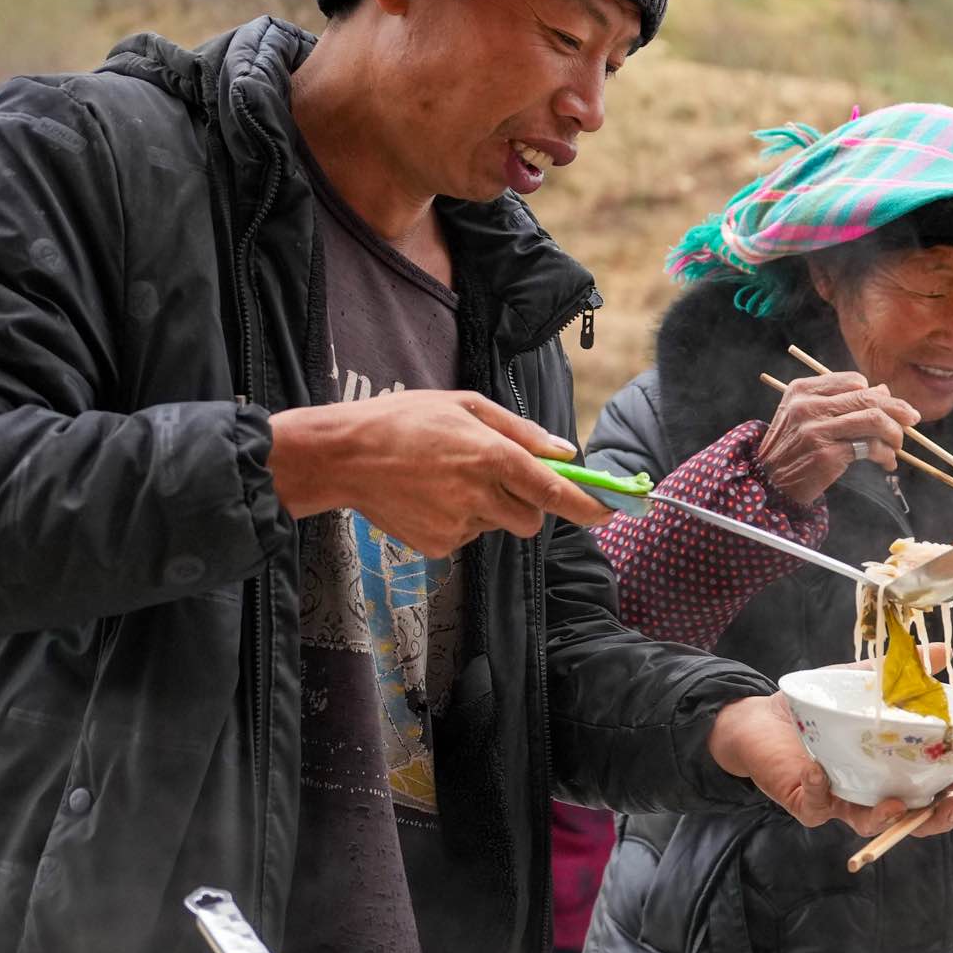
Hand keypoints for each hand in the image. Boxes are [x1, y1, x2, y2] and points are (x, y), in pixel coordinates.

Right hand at [268, 390, 607, 555]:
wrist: (341, 456)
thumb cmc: (403, 420)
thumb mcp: (465, 406)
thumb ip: (521, 432)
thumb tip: (566, 452)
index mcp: (490, 455)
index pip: (554, 491)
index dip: (587, 505)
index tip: (610, 511)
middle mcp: (478, 494)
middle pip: (531, 519)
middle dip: (528, 506)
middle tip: (496, 479)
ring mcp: (457, 524)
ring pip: (497, 526)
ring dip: (488, 509)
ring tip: (447, 479)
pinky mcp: (438, 545)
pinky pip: (467, 536)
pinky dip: (459, 520)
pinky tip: (429, 496)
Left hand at [707, 693, 952, 838]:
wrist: (760, 715)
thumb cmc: (818, 705)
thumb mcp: (863, 683)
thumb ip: (901, 672)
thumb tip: (943, 651)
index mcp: (891, 771)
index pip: (932, 788)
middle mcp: (869, 792)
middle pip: (910, 819)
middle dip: (936, 817)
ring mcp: (839, 800)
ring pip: (868, 824)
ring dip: (886, 819)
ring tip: (898, 805)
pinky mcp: (806, 802)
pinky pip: (817, 804)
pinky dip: (821, 788)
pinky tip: (822, 771)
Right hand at [755, 370, 918, 506]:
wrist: (769, 481)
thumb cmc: (793, 447)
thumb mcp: (807, 416)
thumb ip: (842, 401)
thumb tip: (884, 390)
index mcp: (802, 389)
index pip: (854, 381)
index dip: (878, 394)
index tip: (892, 407)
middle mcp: (808, 406)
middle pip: (868, 398)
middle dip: (897, 409)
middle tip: (912, 420)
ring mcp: (816, 430)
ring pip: (874, 419)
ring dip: (895, 433)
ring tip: (897, 445)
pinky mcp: (827, 454)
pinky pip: (870, 447)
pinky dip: (886, 454)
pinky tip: (887, 462)